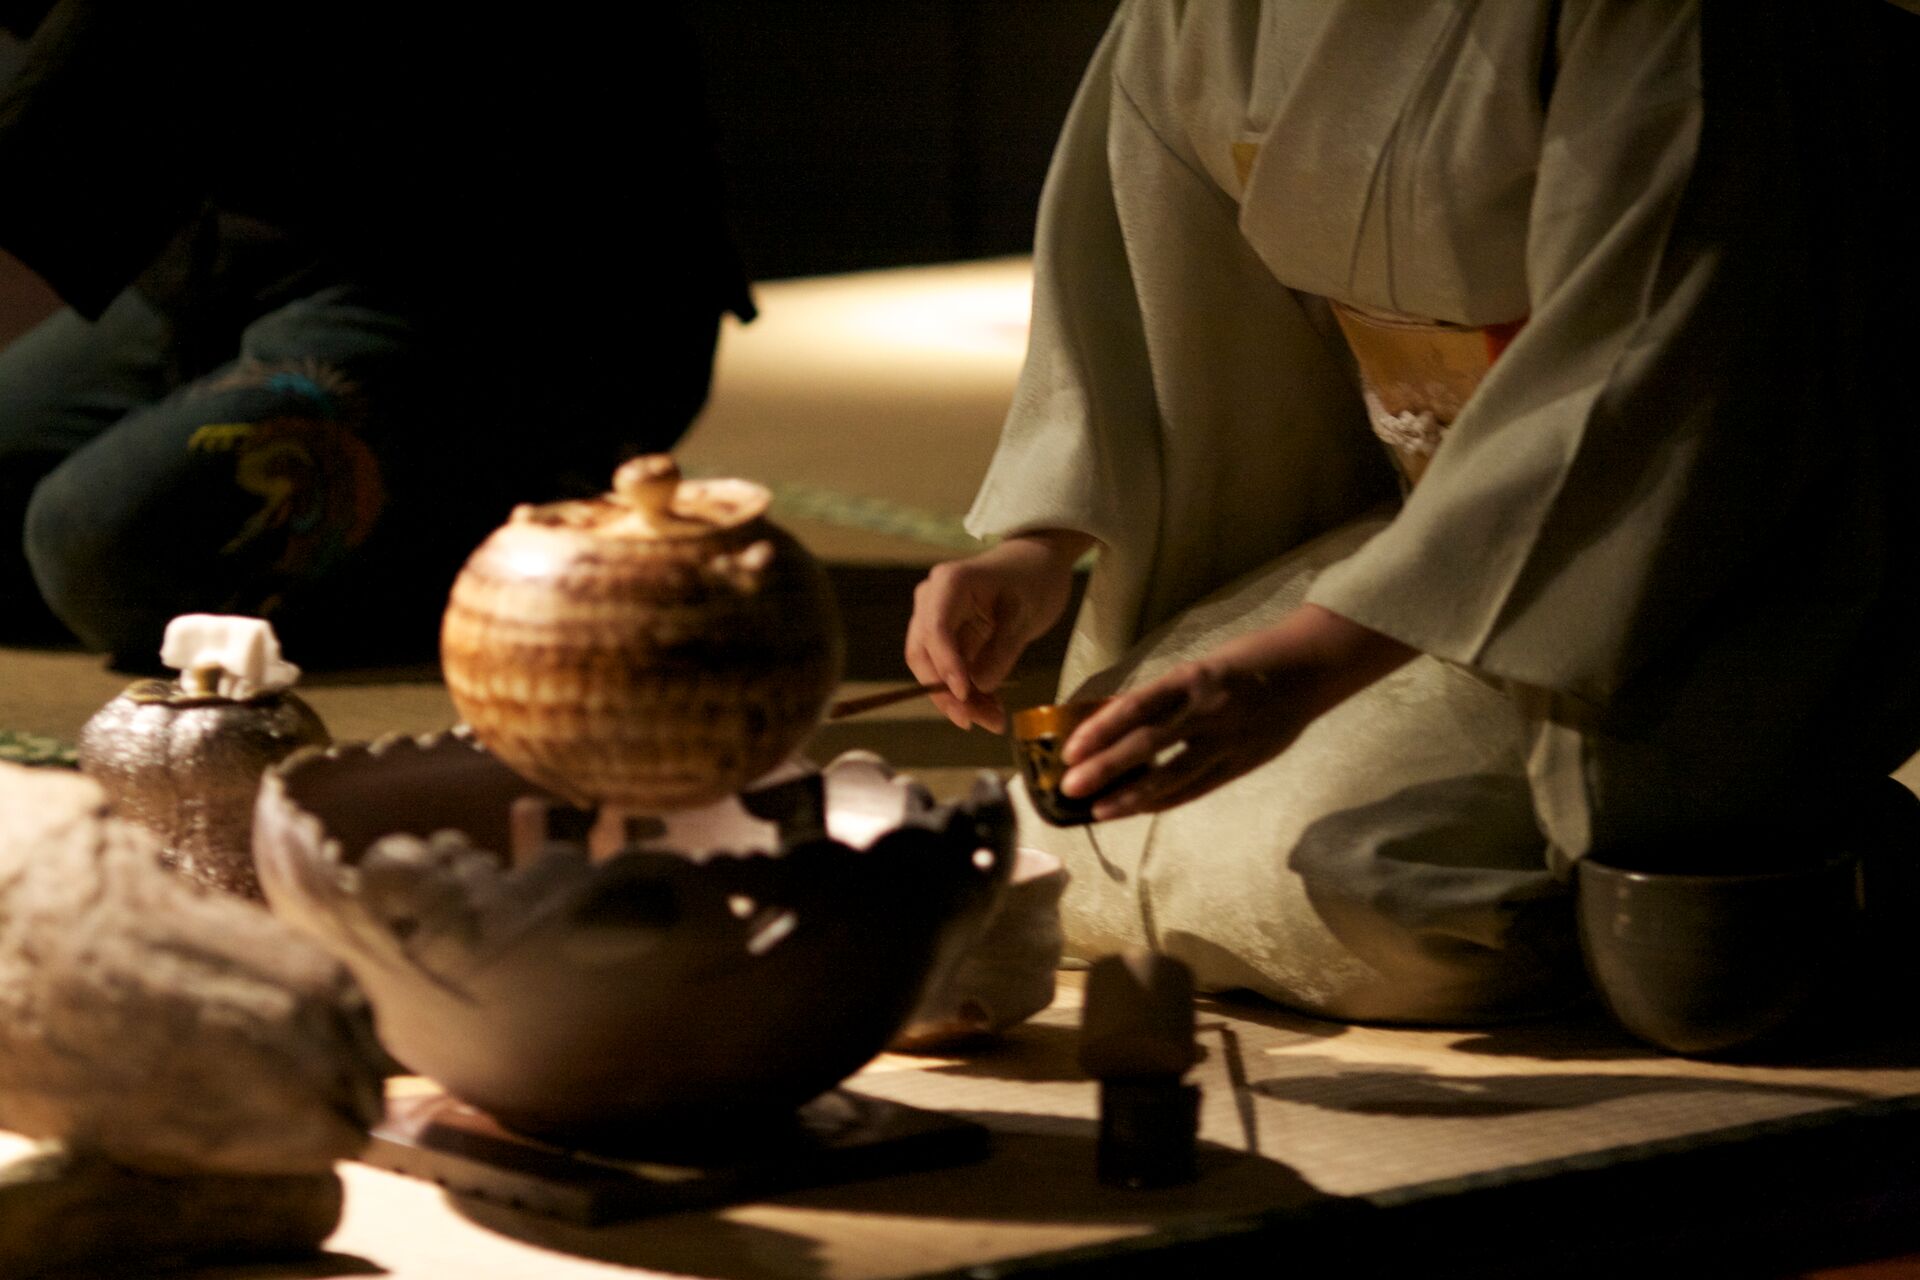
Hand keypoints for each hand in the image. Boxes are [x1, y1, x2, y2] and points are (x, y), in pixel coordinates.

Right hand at [905, 530, 1092, 731]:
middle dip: (948, 693)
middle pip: (924, 655)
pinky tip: (992, 711)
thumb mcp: (1026, 614)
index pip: (936, 629)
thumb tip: (976, 687)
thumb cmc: (1033, 580)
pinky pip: (948, 672)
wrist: (1037, 566)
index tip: (965, 694)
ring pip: (933, 670)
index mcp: (949, 583)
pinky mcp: (947, 640)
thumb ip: (1003, 650)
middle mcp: (931, 601)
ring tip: (994, 722)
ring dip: (959, 700)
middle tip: (979, 721)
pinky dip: (968, 694)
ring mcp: (935, 620)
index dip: (946, 665)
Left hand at [1059, 605, 1414, 818]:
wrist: (1309, 671)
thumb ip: (1161, 697)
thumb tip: (1110, 720)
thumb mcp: (1199, 668)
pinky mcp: (1242, 764)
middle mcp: (1208, 711)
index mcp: (1192, 678)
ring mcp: (1228, 741)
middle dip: (1105, 769)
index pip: (1137, 707)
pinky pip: (1195, 789)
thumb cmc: (1244, 663)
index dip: (1100, 730)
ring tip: (1097, 810)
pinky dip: (1163, 800)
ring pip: (1171, 777)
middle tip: (1069, 788)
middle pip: (1147, 746)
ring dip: (1130, 796)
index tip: (1070, 750)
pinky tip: (1135, 809)